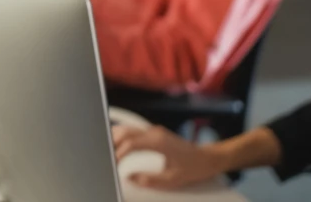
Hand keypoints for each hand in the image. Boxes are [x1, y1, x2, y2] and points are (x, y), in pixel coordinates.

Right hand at [112, 125, 226, 190]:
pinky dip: (123, 137)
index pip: (130, 143)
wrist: (207, 158)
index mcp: (157, 142)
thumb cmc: (192, 168)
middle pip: (125, 132)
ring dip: (115, 138)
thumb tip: (131, 178)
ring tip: (107, 152)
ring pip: (128, 129)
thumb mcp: (172, 179)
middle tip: (103, 157)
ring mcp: (154, 131)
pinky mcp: (155, 134)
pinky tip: (117, 145)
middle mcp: (154, 133)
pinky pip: (134, 132)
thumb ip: (149, 180)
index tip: (113, 165)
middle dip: (111, 143)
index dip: (118, 154)